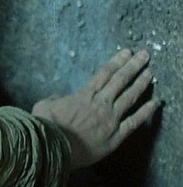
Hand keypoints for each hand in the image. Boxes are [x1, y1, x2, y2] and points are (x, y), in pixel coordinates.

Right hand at [31, 48, 160, 168]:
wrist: (55, 148)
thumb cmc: (47, 126)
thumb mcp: (44, 105)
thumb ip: (54, 98)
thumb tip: (58, 97)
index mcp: (84, 94)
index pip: (104, 73)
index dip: (116, 61)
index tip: (126, 52)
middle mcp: (101, 103)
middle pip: (120, 80)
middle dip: (133, 66)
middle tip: (144, 55)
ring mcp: (111, 118)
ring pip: (130, 97)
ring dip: (141, 84)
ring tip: (150, 73)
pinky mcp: (116, 135)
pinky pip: (134, 121)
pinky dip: (146, 111)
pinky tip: (155, 103)